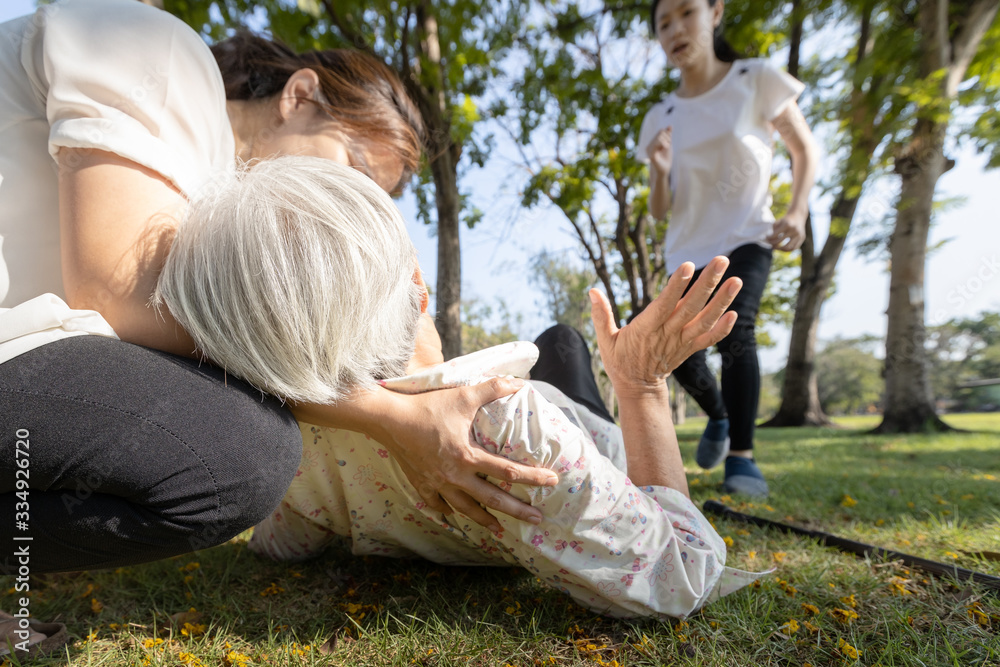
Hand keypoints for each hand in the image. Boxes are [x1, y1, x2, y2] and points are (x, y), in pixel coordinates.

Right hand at [382, 380, 558, 531]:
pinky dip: (449, 512)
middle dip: (517, 510)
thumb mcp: (462, 395)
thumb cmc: (426, 406)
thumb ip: (492, 389)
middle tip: (537, 519)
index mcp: (467, 456)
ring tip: (499, 530)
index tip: (552, 481)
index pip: (507, 471)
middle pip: (492, 499)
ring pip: (465, 509)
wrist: (389, 419)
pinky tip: (457, 516)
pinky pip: (438, 505)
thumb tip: (518, 382)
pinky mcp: (421, 485)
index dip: (532, 477)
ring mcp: (436, 484)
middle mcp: (454, 476)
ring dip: (484, 520)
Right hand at [589, 257, 740, 397]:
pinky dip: (722, 328)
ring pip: (704, 321)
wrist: (638, 388)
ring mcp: (681, 342)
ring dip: (722, 301)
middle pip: (690, 307)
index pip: (664, 305)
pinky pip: (709, 339)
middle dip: (707, 283)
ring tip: (737, 280)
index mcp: (645, 330)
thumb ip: (601, 315)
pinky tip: (734, 313)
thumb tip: (592, 290)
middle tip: (722, 260)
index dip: (676, 287)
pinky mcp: (689, 349)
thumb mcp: (605, 340)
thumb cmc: (619, 360)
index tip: (688, 266)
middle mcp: (667, 335)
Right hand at [648, 127, 672, 174]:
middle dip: (668, 138)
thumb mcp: (668, 144)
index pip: (661, 131)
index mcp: (652, 142)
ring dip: (667, 141)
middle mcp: (649, 145)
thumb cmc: (666, 158)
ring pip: (659, 137)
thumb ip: (668, 135)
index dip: (667, 134)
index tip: (669, 142)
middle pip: (660, 132)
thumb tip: (670, 125)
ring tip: (666, 148)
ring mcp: (649, 149)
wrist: (665, 170)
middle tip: (667, 146)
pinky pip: (657, 143)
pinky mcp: (651, 154)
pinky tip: (665, 147)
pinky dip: (663, 144)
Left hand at [767, 210, 806, 250]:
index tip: (766, 239)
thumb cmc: (786, 220)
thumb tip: (768, 240)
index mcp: (787, 224)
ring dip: (780, 249)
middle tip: (770, 245)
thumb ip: (773, 230)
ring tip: (776, 248)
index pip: (775, 235)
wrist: (798, 215)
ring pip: (788, 247)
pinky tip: (782, 249)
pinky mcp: (802, 238)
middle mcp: (794, 230)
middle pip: (780, 241)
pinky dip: (788, 250)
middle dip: (773, 244)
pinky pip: (794, 248)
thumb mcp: (778, 222)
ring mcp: (799, 234)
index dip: (769, 238)